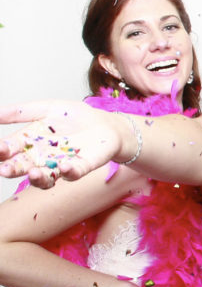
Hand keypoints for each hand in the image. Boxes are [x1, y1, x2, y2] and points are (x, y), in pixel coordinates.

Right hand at [0, 101, 120, 187]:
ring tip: (33, 173)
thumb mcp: (47, 109)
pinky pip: (74, 173)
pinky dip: (69, 172)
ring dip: (38, 178)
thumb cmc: (75, 118)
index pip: (11, 149)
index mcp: (30, 142)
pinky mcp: (82, 166)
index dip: (2, 151)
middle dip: (13, 169)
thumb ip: (22, 112)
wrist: (106, 124)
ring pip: (45, 177)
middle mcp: (42, 158)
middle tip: (4, 169)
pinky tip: (65, 167)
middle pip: (24, 167)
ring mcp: (62, 164)